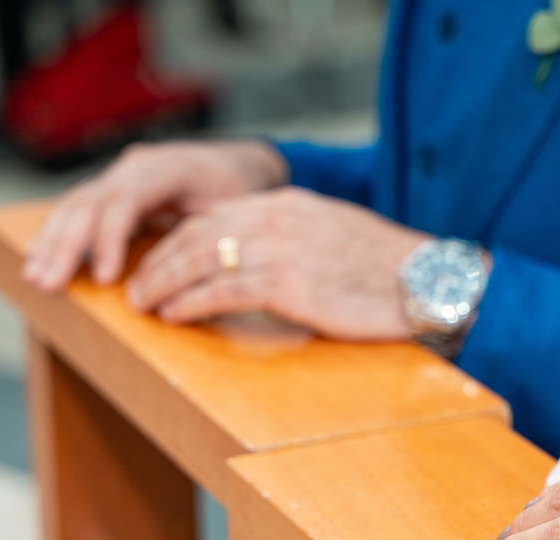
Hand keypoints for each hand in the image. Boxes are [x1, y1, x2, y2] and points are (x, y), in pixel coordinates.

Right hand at [22, 139, 287, 290]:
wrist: (236, 166)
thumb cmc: (239, 192)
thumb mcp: (236, 211)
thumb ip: (212, 236)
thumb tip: (196, 278)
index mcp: (168, 167)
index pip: (126, 200)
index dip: (111, 239)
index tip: (105, 278)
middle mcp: (136, 166)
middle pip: (90, 202)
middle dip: (66, 246)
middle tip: (47, 283)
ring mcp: (119, 176)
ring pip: (75, 205)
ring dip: (51, 244)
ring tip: (34, 278)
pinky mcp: (111, 191)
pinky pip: (77, 211)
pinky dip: (56, 236)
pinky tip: (38, 261)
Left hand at [124, 186, 431, 339]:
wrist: (425, 279)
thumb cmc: (386, 268)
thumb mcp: (334, 234)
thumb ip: (293, 237)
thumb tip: (261, 259)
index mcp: (287, 203)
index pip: (214, 216)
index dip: (176, 241)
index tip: (158, 262)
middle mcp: (277, 218)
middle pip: (196, 235)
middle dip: (157, 262)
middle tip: (134, 287)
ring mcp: (281, 249)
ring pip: (200, 261)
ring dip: (162, 284)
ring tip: (141, 305)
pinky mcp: (288, 284)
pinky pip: (222, 291)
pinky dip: (190, 303)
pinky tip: (173, 316)